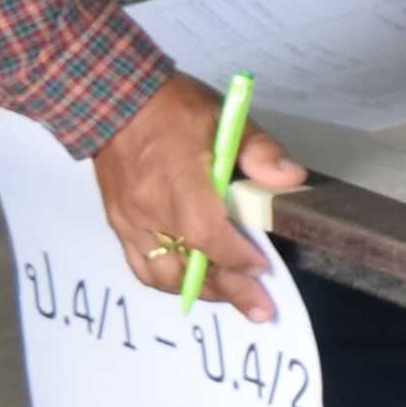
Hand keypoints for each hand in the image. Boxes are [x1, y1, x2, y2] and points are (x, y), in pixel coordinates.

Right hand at [90, 77, 310, 320]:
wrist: (113, 98)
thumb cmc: (174, 107)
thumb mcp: (225, 117)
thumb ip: (260, 151)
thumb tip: (292, 179)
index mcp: (179, 182)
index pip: (207, 234)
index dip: (237, 258)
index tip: (263, 267)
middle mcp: (151, 209)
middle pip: (186, 265)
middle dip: (227, 290)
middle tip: (260, 308)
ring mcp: (130, 220)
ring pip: (161, 273)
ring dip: (197, 289)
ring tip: (228, 296)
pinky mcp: (118, 222)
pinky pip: (140, 265)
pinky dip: (167, 279)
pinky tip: (189, 282)